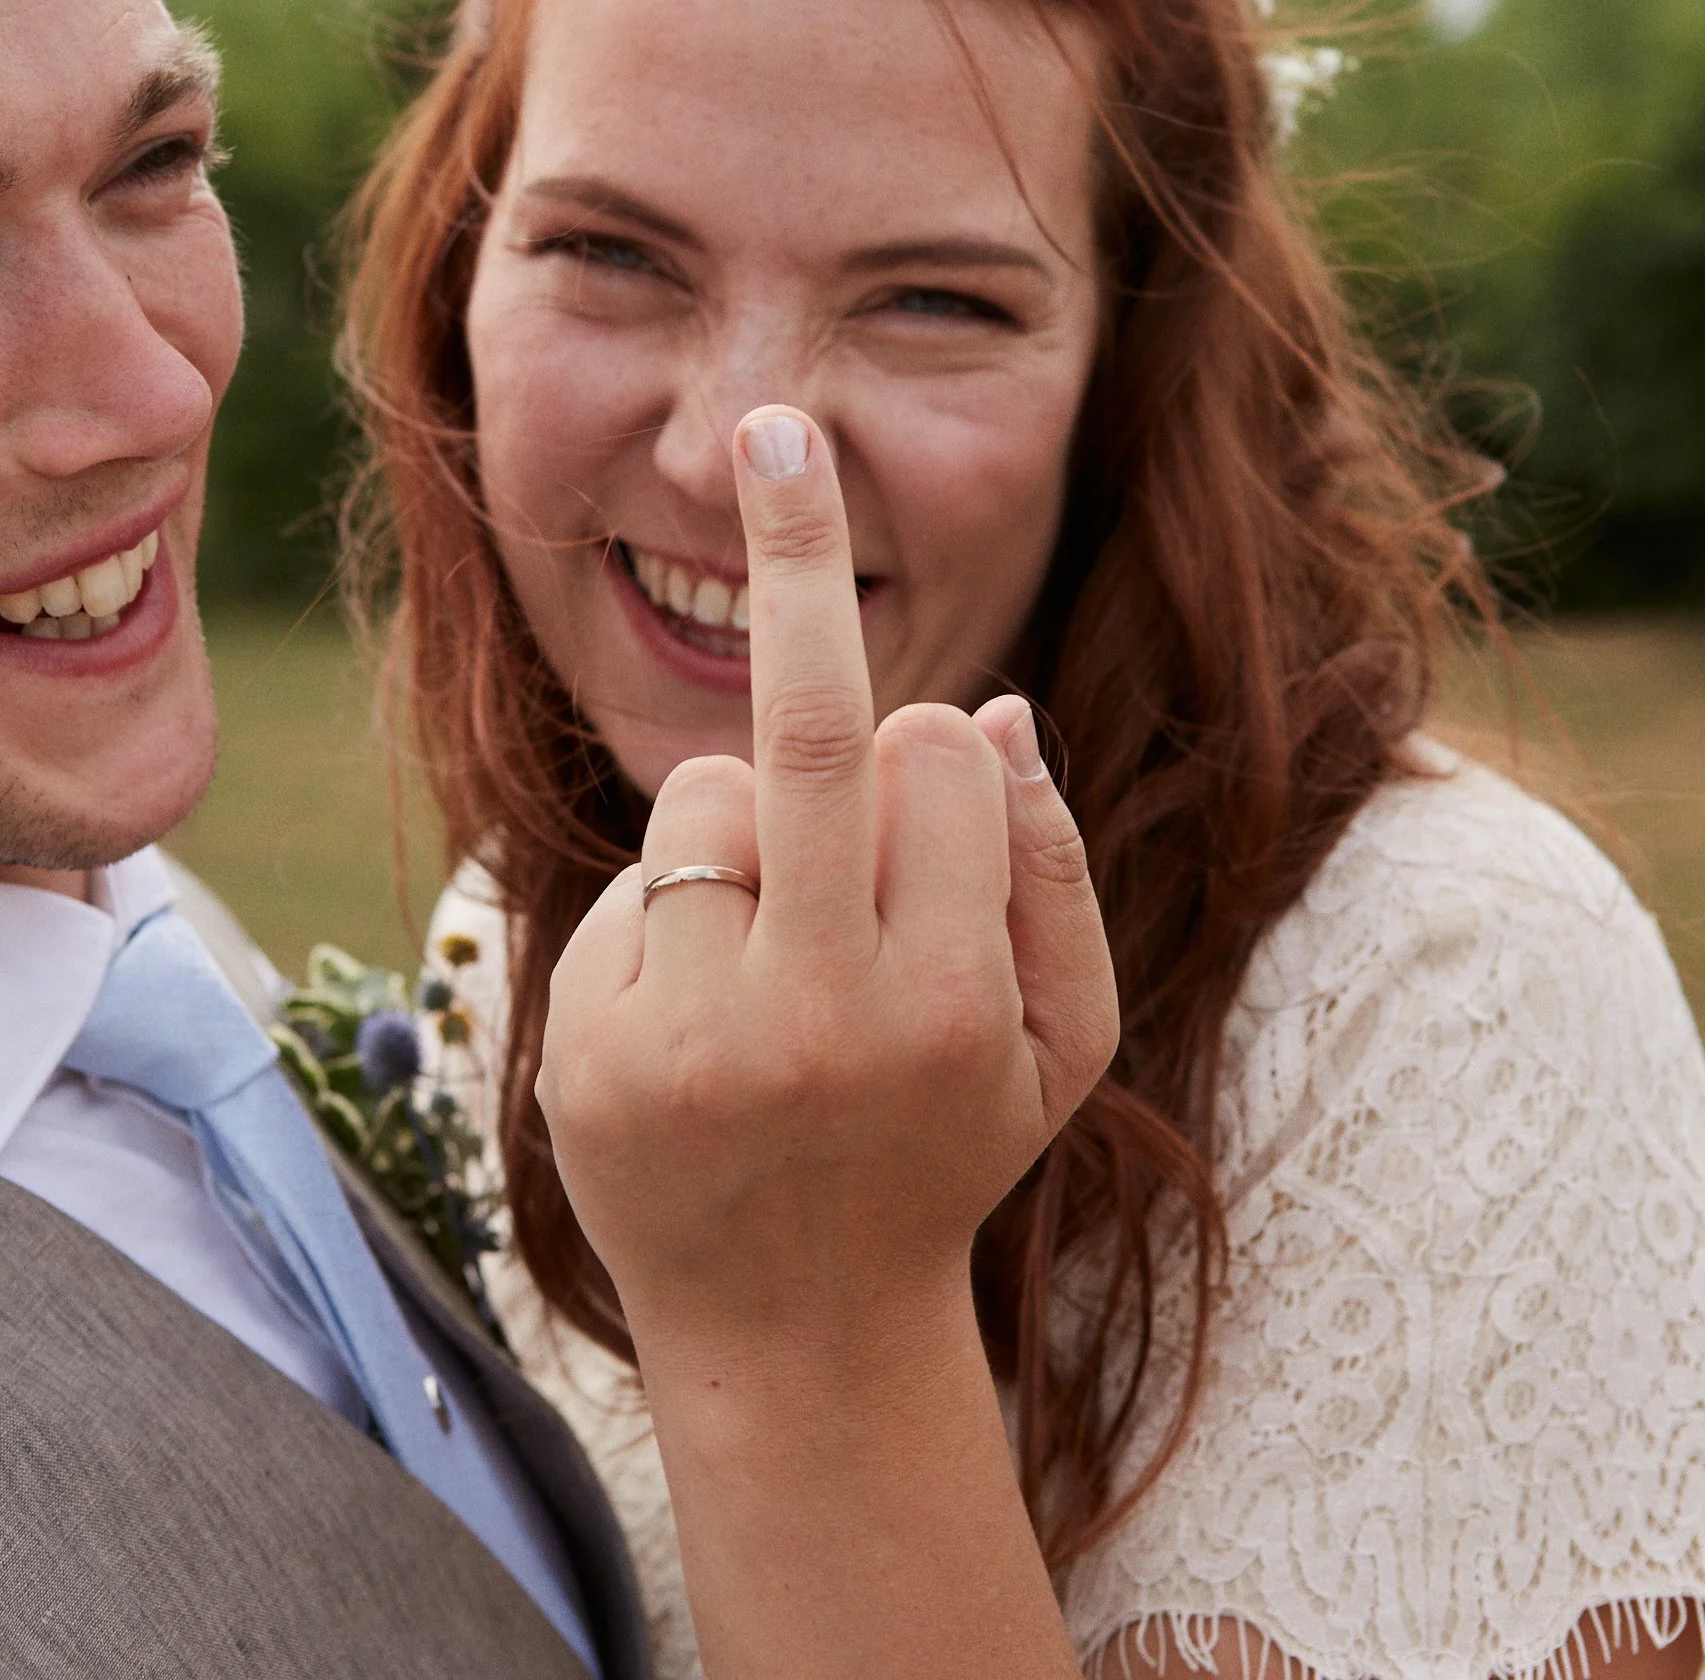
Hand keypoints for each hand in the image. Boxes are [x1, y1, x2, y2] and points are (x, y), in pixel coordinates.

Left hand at [534, 404, 1118, 1356]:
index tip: (945, 742)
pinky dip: (681, 902)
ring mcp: (687, 1037)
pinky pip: (641, 879)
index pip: (943, 756)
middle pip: (807, 730)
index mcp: (949, 1004)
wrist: (793, 1330)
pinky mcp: (588, 1048)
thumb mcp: (1064, 1042)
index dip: (947, 748)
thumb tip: (1001, 707)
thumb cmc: (946, 1153)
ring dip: (753, 823)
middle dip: (797, 556)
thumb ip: (1051, 874)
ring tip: (776, 950)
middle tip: (775, 426)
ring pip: (713, 796)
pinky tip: (703, 1007)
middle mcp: (816, 1019)